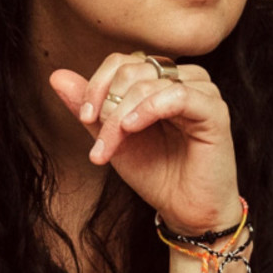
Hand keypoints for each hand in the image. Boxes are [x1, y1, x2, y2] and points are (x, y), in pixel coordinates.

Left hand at [49, 53, 241, 234]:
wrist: (186, 210)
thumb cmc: (156, 173)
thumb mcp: (113, 138)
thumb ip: (89, 107)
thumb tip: (57, 76)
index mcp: (162, 80)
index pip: (123, 61)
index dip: (98, 84)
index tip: (86, 118)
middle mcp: (184, 79)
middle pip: (133, 71)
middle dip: (108, 106)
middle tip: (100, 143)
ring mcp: (203, 92)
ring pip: (150, 82)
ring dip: (122, 116)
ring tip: (113, 147)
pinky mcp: (215, 111)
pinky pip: (178, 95)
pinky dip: (149, 109)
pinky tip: (133, 128)